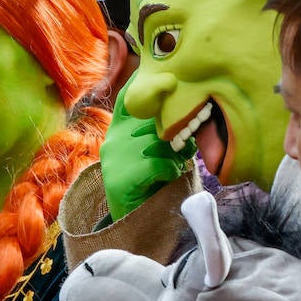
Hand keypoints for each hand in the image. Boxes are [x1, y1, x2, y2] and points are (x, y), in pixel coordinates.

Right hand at [101, 82, 194, 221]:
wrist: (130, 222)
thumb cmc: (149, 183)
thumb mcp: (154, 152)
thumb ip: (162, 134)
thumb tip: (188, 119)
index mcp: (118, 131)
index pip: (127, 100)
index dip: (142, 86)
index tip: (166, 78)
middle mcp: (112, 140)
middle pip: (151, 121)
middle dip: (173, 133)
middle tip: (183, 148)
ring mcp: (114, 159)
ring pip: (157, 142)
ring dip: (174, 155)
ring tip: (175, 165)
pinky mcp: (120, 178)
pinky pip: (157, 163)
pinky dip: (170, 170)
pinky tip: (168, 177)